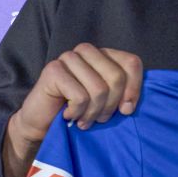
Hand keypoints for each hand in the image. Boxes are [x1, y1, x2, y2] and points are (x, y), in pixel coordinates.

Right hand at [3, 44, 143, 176]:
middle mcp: (87, 51)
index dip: (134, 89)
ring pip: (99, 89)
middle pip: (117, 77)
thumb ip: (123, 95)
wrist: (43, 125)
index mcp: (104, 55)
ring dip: (93, 112)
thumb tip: (132, 105)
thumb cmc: (79, 113)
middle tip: (100, 119)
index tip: (126, 111)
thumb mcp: (107, 103)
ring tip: (85, 120)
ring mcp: (68, 57)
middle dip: (111, 105)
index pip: (132, 62)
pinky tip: (69, 115)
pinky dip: (78, 112)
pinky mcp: (53, 70)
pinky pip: (80, 96)